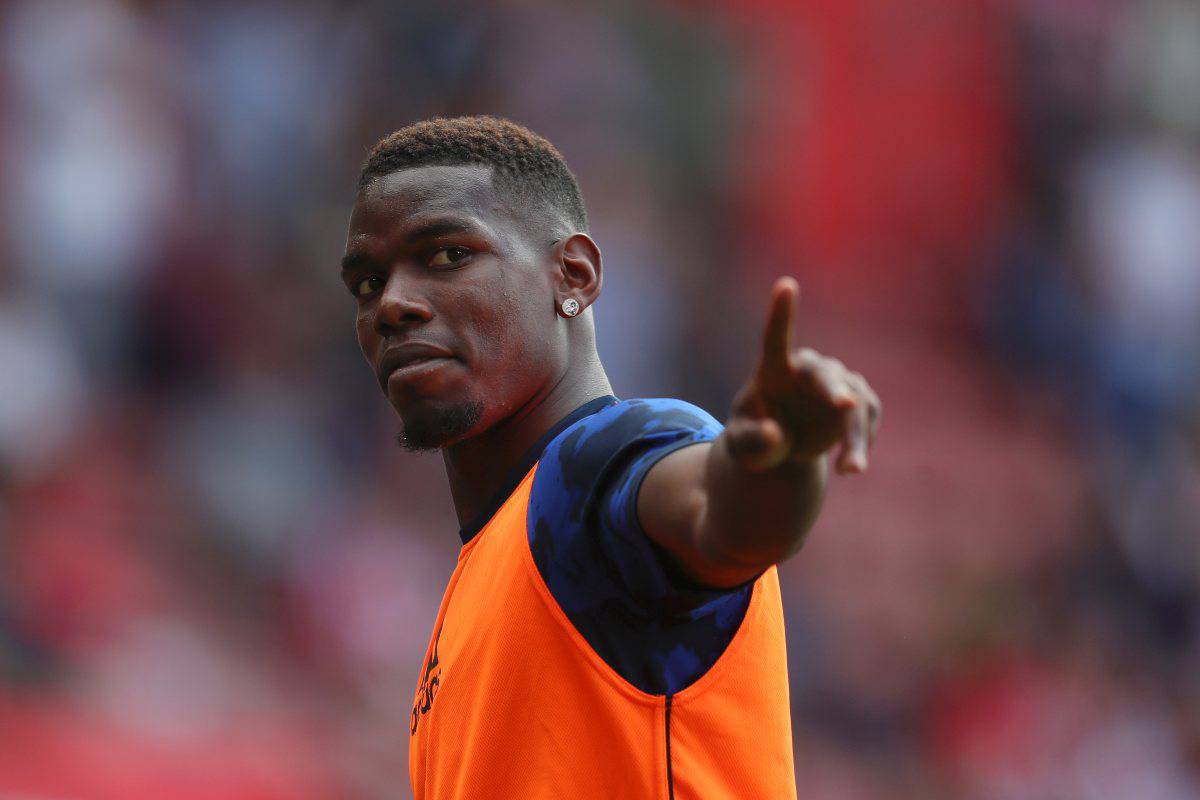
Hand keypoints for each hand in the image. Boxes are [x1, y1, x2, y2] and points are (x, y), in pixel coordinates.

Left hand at [725, 277, 881, 473]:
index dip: (782, 312)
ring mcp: (836, 380)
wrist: (779, 446)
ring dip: (854, 437)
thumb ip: (752, 441)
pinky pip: (867, 418)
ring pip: (854, 404)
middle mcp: (807, 369)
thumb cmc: (752, 439)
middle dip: (835, 392)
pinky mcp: (858, 398)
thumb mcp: (742, 448)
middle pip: (824, 375)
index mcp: (772, 370)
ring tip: (851, 470)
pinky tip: (849, 464)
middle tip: (846, 407)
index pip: (775, 337)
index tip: (786, 284)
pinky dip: (861, 443)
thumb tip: (774, 432)